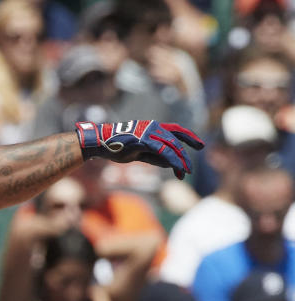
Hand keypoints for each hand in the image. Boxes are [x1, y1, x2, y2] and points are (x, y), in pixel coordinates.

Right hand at [75, 120, 203, 179]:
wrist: (100, 142)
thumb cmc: (117, 147)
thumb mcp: (139, 153)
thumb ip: (155, 157)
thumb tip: (170, 163)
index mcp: (153, 128)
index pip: (176, 130)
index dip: (189, 137)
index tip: (200, 146)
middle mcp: (154, 127)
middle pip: (176, 140)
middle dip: (184, 156)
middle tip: (189, 170)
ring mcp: (149, 132)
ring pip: (172, 146)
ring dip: (181, 160)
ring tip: (185, 172)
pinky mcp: (144, 140)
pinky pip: (164, 150)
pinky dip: (173, 159)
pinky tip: (178, 167)